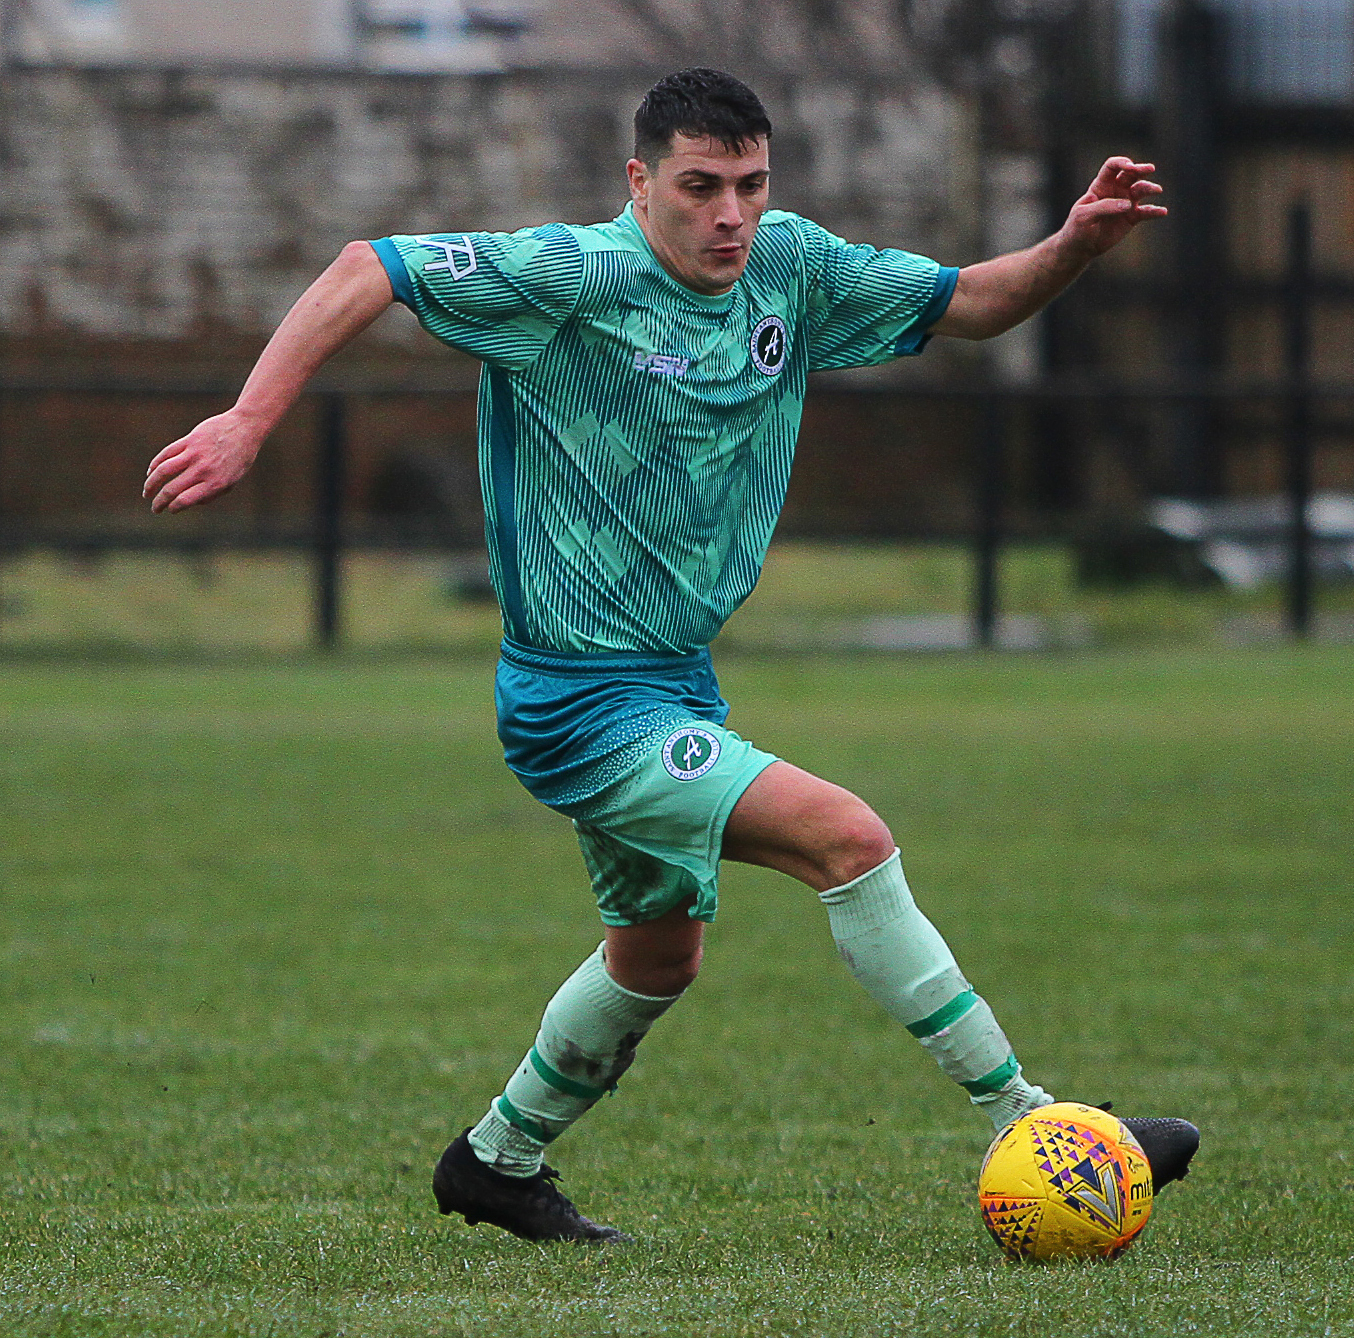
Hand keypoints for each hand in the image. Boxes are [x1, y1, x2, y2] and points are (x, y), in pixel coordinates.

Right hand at [143, 410, 262, 512]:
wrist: (245, 428)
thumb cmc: (239, 458)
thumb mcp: (232, 481)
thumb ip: (212, 493)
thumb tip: (189, 502)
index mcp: (215, 483)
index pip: (186, 500)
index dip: (174, 507)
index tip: (170, 510)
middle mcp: (203, 470)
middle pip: (172, 489)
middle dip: (159, 502)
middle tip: (155, 508)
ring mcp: (194, 454)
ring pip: (163, 471)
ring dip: (151, 484)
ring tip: (147, 492)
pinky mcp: (189, 440)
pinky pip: (166, 454)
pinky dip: (155, 464)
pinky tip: (151, 473)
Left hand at [1060, 157, 1166, 258]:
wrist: (1080, 248)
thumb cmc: (1077, 228)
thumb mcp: (1084, 216)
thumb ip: (1104, 207)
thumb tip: (1128, 204)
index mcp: (1101, 185)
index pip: (1112, 167)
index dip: (1121, 163)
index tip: (1129, 167)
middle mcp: (1115, 190)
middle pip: (1131, 174)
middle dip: (1141, 169)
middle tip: (1150, 169)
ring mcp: (1125, 203)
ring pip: (1141, 190)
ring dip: (1150, 188)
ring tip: (1157, 190)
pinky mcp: (1132, 217)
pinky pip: (1146, 212)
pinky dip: (1155, 211)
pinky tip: (1162, 212)